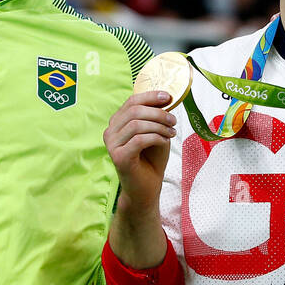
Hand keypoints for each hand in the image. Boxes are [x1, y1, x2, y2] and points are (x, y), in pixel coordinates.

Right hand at [103, 90, 176, 213]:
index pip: (131, 101)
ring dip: (159, 126)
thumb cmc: (151, 159)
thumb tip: (166, 99)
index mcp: (117, 122)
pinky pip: (139, 140)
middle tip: (174, 120)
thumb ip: (155, 117)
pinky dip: (156, 137)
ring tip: (172, 133)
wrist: (146, 188)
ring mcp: (112, 145)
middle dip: (158, 113)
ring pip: (137, 124)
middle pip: (134, 111)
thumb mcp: (155, 132)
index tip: (169, 97)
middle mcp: (110, 132)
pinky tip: (165, 141)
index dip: (150, 96)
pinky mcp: (118, 157)